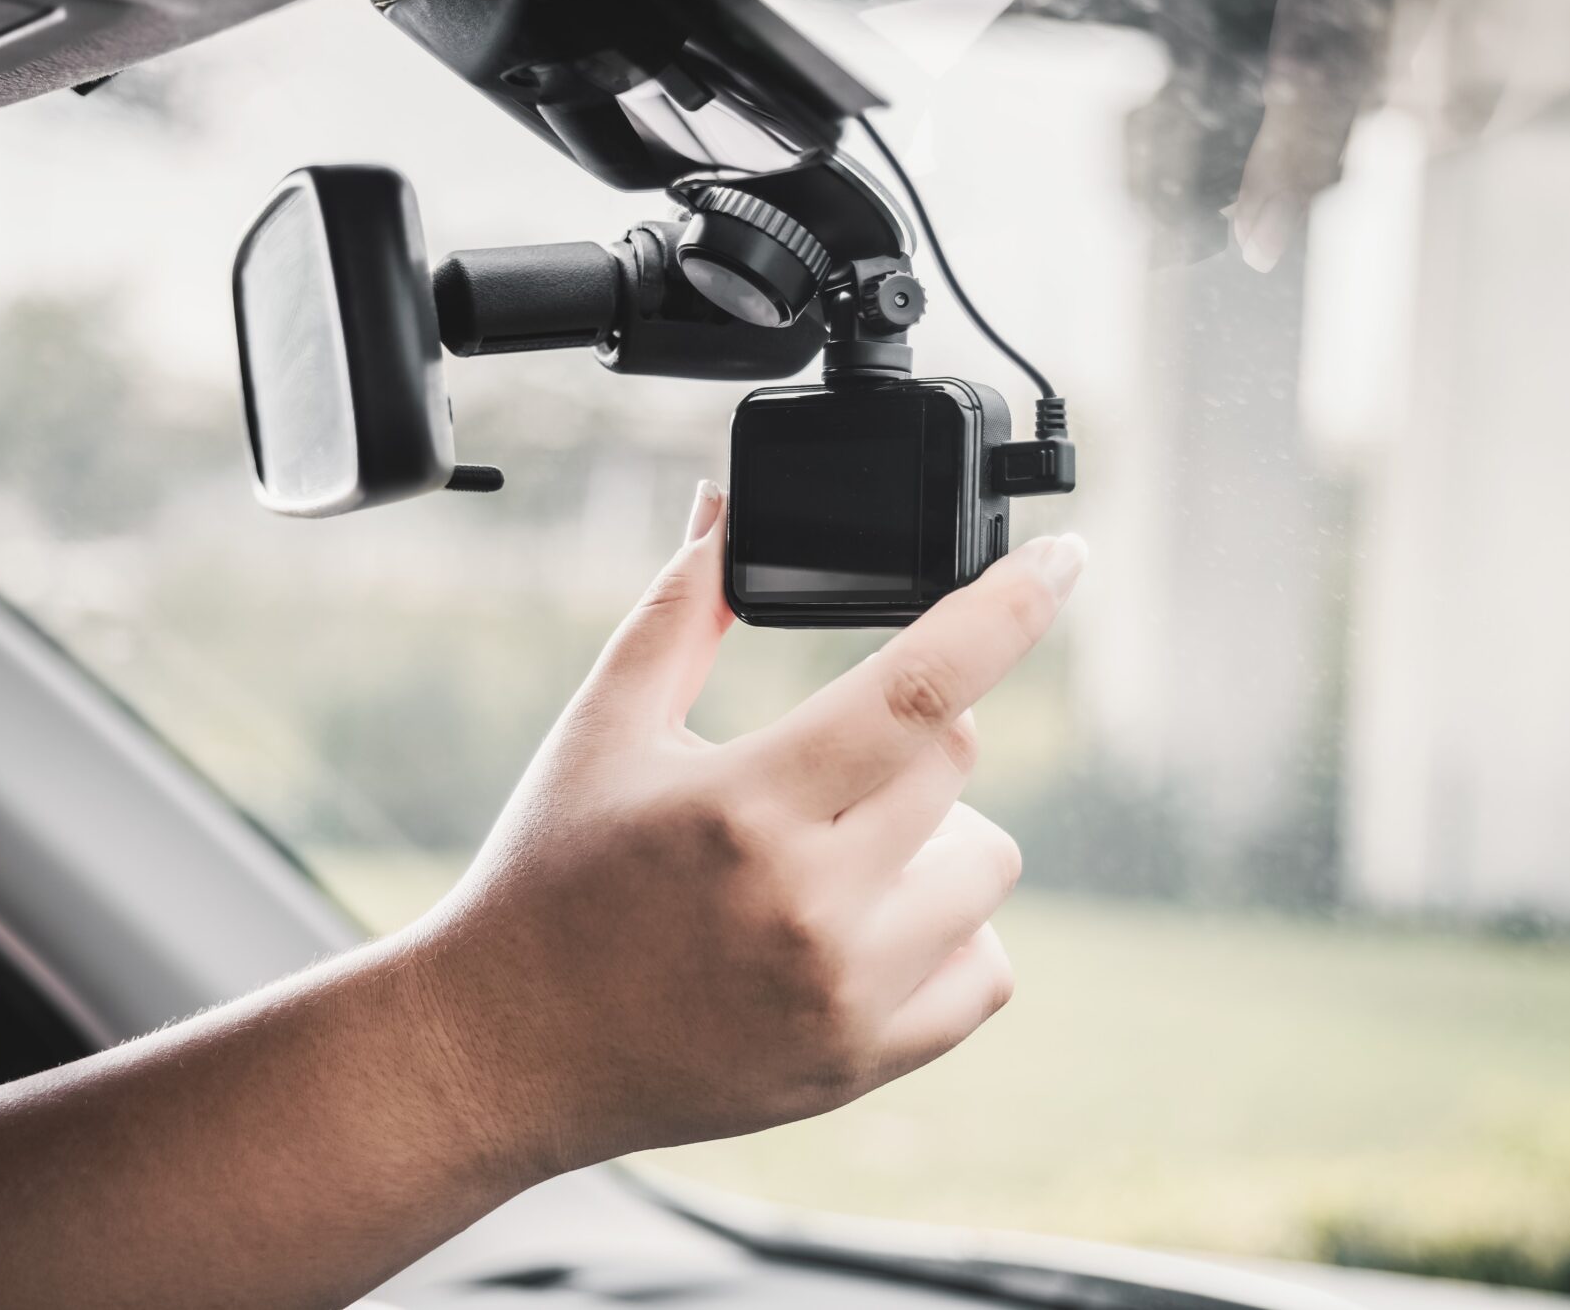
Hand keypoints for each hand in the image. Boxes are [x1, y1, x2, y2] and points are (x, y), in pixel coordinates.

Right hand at [413, 480, 1084, 1173]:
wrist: (503, 1050)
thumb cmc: (547, 879)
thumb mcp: (602, 729)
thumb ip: (681, 610)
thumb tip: (724, 509)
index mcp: (746, 804)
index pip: (923, 684)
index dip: (1012, 606)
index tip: (1066, 558)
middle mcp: (811, 903)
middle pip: (960, 761)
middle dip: (914, 735)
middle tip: (830, 762)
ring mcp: (847, 993)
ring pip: (988, 864)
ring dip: (938, 835)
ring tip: (845, 851)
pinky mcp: (864, 1062)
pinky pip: (988, 971)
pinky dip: (950, 934)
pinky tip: (871, 925)